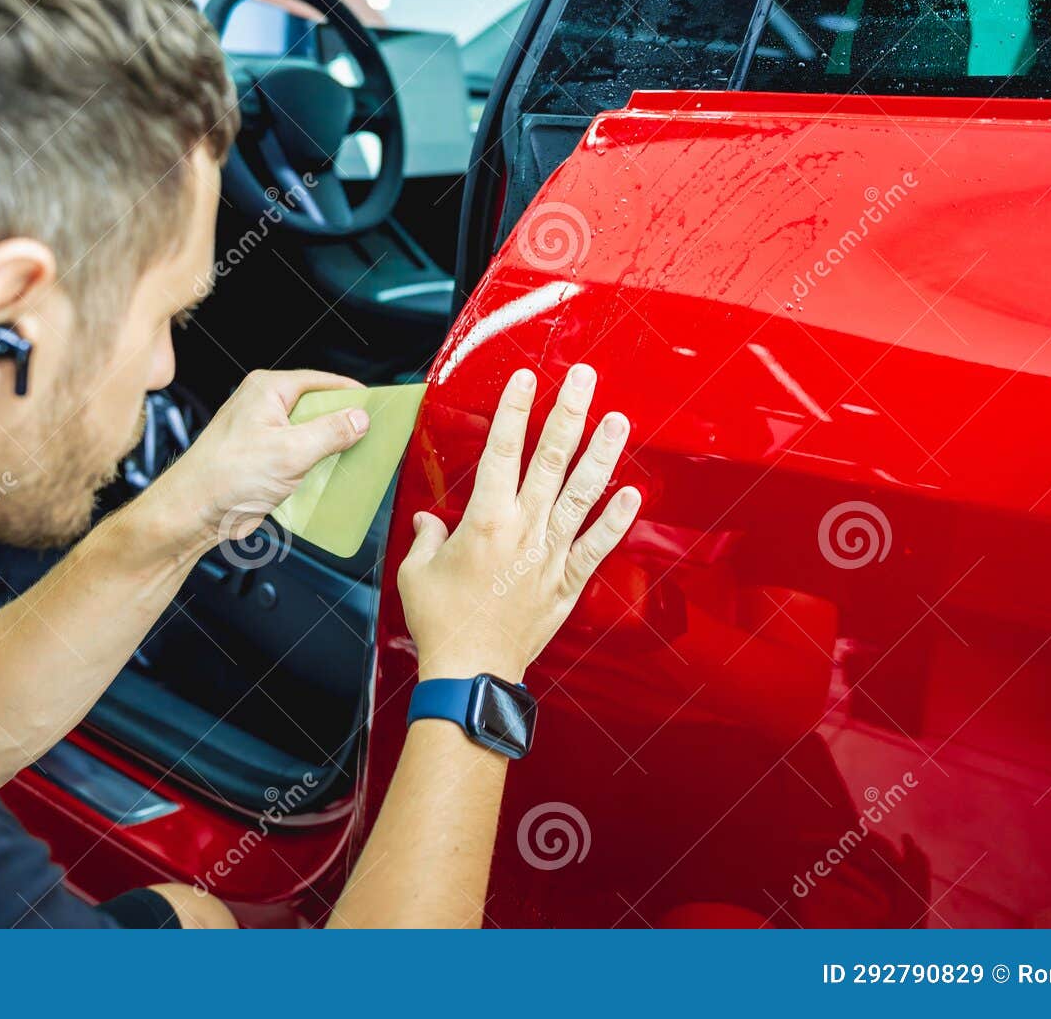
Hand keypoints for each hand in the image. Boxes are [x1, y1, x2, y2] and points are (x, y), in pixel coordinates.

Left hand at [153, 369, 368, 546]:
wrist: (193, 513)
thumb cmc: (223, 476)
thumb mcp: (289, 451)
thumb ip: (330, 432)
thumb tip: (359, 419)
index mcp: (268, 391)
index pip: (322, 382)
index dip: (352, 394)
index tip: (378, 406)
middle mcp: (265, 407)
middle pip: (319, 408)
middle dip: (343, 425)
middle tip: (370, 437)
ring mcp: (265, 434)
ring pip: (312, 435)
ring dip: (331, 450)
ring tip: (353, 460)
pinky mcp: (265, 460)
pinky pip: (301, 457)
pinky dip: (317, 467)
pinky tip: (330, 479)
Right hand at [398, 365, 639, 682]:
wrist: (471, 672)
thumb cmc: (442, 623)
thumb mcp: (417, 571)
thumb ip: (428, 537)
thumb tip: (433, 523)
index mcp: (485, 520)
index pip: (502, 451)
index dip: (514, 411)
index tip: (526, 378)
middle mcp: (524, 529)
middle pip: (550, 460)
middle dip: (567, 413)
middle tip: (582, 378)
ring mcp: (550, 554)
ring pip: (581, 494)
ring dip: (600, 454)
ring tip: (617, 419)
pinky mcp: (567, 581)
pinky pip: (598, 544)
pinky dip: (617, 519)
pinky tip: (632, 492)